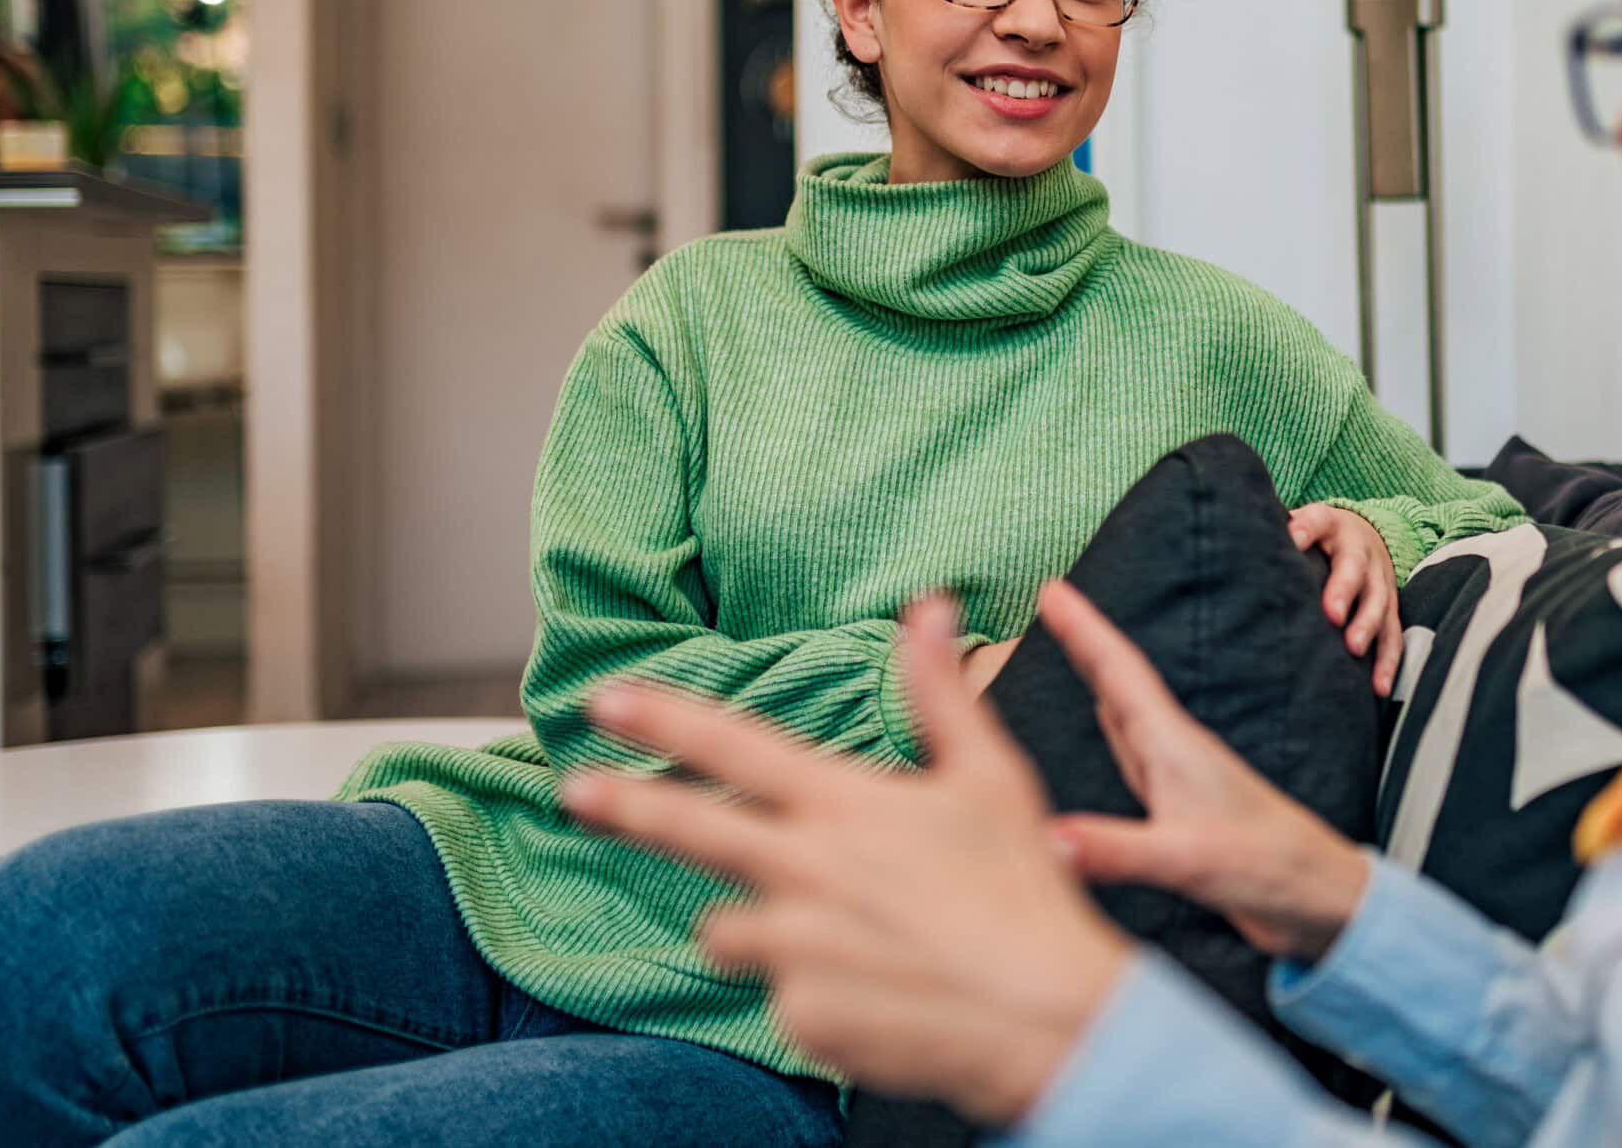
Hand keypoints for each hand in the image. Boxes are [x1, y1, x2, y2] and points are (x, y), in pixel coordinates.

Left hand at [559, 599, 1128, 1128]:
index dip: (664, 719)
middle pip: (689, 829)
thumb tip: (926, 606)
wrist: (1046, 1015)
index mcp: (844, 805)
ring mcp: (794, 948)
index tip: (606, 699)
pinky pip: (780, 993)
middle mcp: (805, 871)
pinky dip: (811, 985)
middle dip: (624, 804)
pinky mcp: (799, 1015)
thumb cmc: (1022, 887)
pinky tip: (873, 985)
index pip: (734, 747)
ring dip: (757, 921)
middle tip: (575, 790)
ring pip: (729, 925)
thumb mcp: (989, 775)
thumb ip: (939, 692)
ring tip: (842, 932)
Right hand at [1039, 581, 1371, 963]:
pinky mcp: (1182, 808)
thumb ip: (1118, 851)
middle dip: (1084, 640)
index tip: (1052, 587)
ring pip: (1126, 713)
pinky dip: (1111, 727)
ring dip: (1097, 677)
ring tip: (1073, 645)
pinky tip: (1109, 721)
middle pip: (1119, 682)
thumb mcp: (1187, 862)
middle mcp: (1175, 754)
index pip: (1120, 675)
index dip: (1084, 630)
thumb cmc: (1268, 873)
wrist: (1320, 900)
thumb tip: (1048, 839)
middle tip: (1051, 600)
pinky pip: (1133, 752)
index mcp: (1174, 750)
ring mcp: (1180, 780)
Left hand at [1288, 504, 1404, 695]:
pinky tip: (1378, 685)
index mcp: (1331, 525)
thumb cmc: (1316, 538)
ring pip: (1378, 601)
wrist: (1363, 535)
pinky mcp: (1389, 607)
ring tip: (1353, 648)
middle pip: (1355, 567)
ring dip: (1367, 625)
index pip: (1318, 521)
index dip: (1306, 529)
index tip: (1293, 538)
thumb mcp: (1298, 524)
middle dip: (1343, 590)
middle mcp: (1360, 550)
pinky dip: (1388, 660)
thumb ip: (1276, 534)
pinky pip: (1392, 634)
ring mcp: (1379, 579)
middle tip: (1331, 614)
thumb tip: (1234, 543)